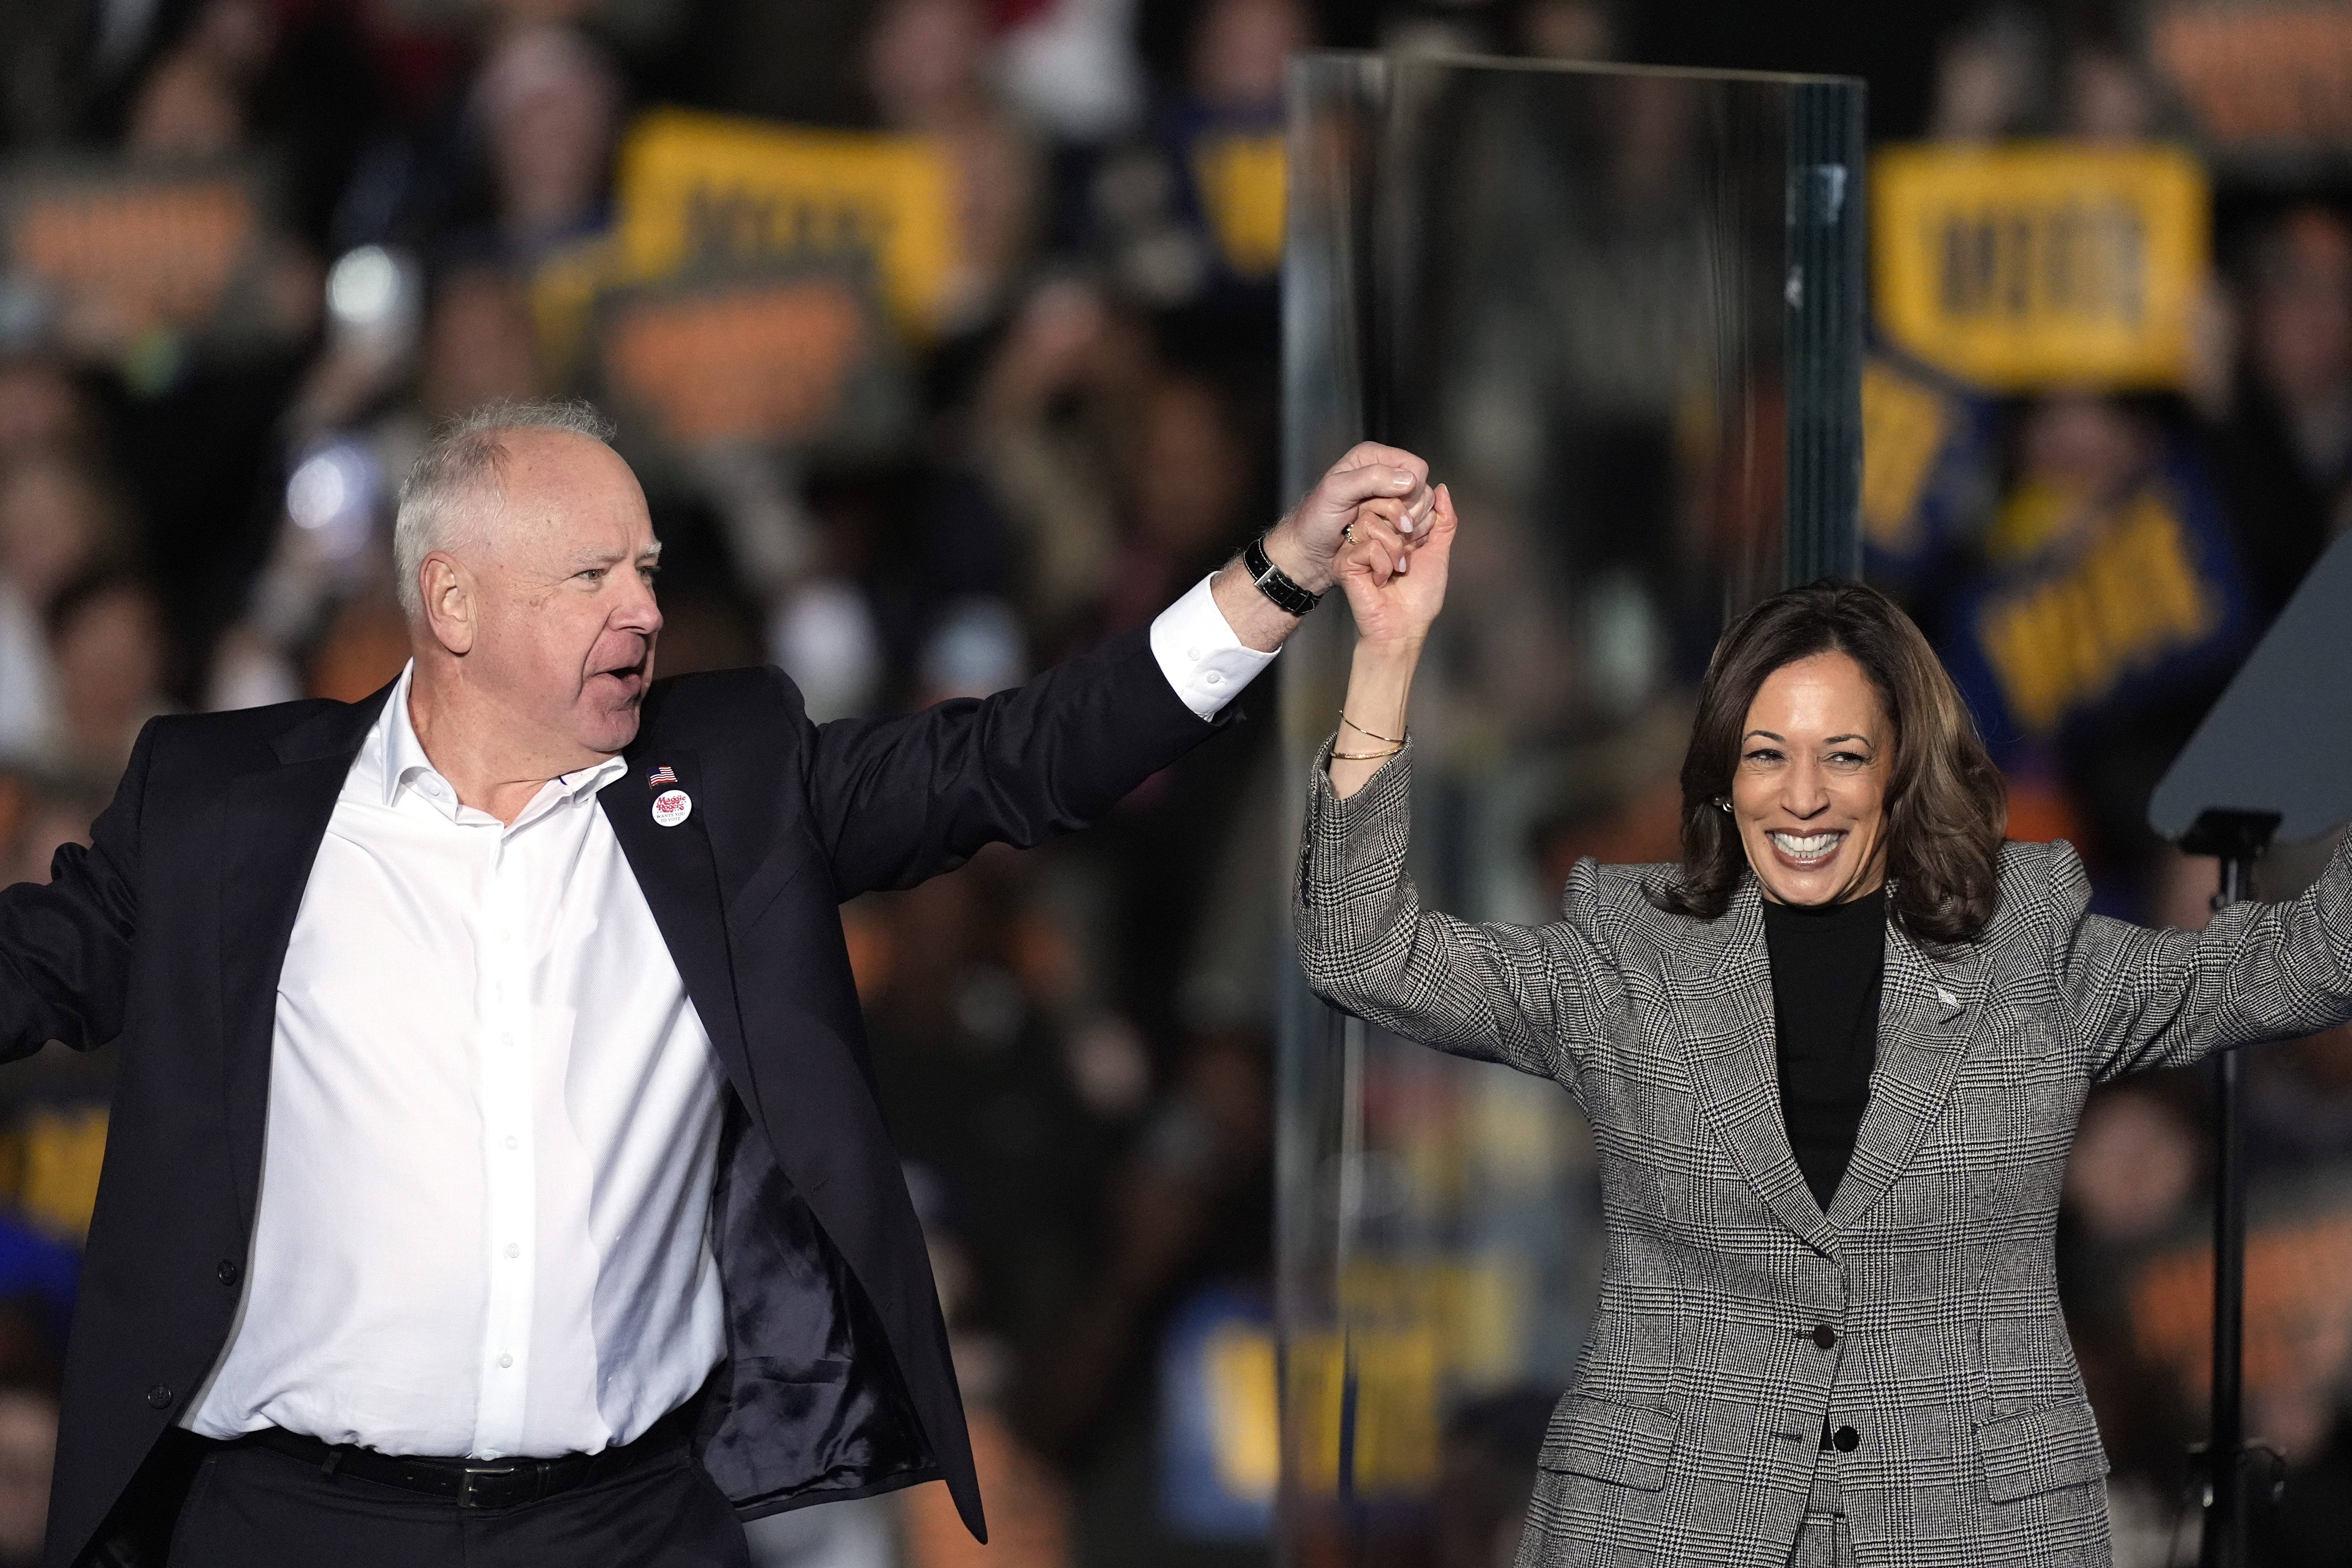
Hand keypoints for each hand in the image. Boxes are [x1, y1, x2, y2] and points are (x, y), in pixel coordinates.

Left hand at [1261, 442, 1431, 593]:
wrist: (1309, 553)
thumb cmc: (1314, 522)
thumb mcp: (1336, 492)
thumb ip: (1371, 479)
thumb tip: (1408, 480)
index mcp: (1372, 457)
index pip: (1416, 467)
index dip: (1410, 489)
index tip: (1391, 507)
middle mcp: (1385, 475)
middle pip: (1423, 491)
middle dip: (1406, 511)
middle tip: (1380, 522)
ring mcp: (1391, 500)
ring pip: (1423, 512)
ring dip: (1405, 527)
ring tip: (1378, 532)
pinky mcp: (1394, 522)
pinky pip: (1417, 528)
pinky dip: (1405, 538)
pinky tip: (1385, 540)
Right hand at [1339, 482, 1456, 648]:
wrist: (1403, 627)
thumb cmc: (1420, 598)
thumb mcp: (1439, 551)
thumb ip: (1444, 520)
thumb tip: (1442, 489)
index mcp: (1394, 529)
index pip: (1400, 498)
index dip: (1417, 514)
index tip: (1421, 540)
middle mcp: (1373, 534)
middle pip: (1382, 503)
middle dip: (1405, 530)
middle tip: (1409, 554)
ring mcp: (1356, 547)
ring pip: (1371, 522)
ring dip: (1393, 549)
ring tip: (1397, 570)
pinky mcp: (1345, 562)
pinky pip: (1365, 545)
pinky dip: (1381, 564)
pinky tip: (1381, 581)